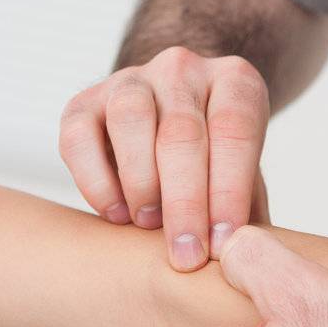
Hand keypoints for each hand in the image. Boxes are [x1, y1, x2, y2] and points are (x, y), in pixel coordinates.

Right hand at [58, 46, 270, 270]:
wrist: (168, 127)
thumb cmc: (215, 166)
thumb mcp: (246, 177)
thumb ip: (248, 210)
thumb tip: (243, 256)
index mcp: (234, 80)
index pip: (234, 129)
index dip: (229, 189)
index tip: (223, 243)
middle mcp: (181, 70)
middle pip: (181, 130)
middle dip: (185, 201)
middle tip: (186, 255)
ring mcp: (128, 80)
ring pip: (130, 119)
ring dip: (140, 181)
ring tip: (147, 225)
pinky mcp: (83, 102)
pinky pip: (79, 136)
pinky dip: (95, 180)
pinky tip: (115, 214)